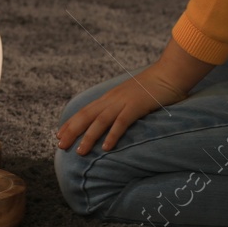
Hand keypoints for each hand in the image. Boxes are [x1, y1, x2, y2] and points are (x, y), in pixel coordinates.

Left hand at [55, 62, 189, 153]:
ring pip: (100, 121)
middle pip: (87, 116)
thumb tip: (111, 120)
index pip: (85, 111)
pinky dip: (113, 135)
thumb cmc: (152, 88)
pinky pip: (122, 122)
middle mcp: (112, 99)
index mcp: (109, 97)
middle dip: (72, 131)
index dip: (71, 123)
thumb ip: (120, 107)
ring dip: (89, 137)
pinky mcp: (137, 106)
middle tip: (60, 145)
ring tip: (80, 152)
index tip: (58, 135)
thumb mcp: (130, 97)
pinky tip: (106, 148)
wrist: (169, 74)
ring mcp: (124, 102)